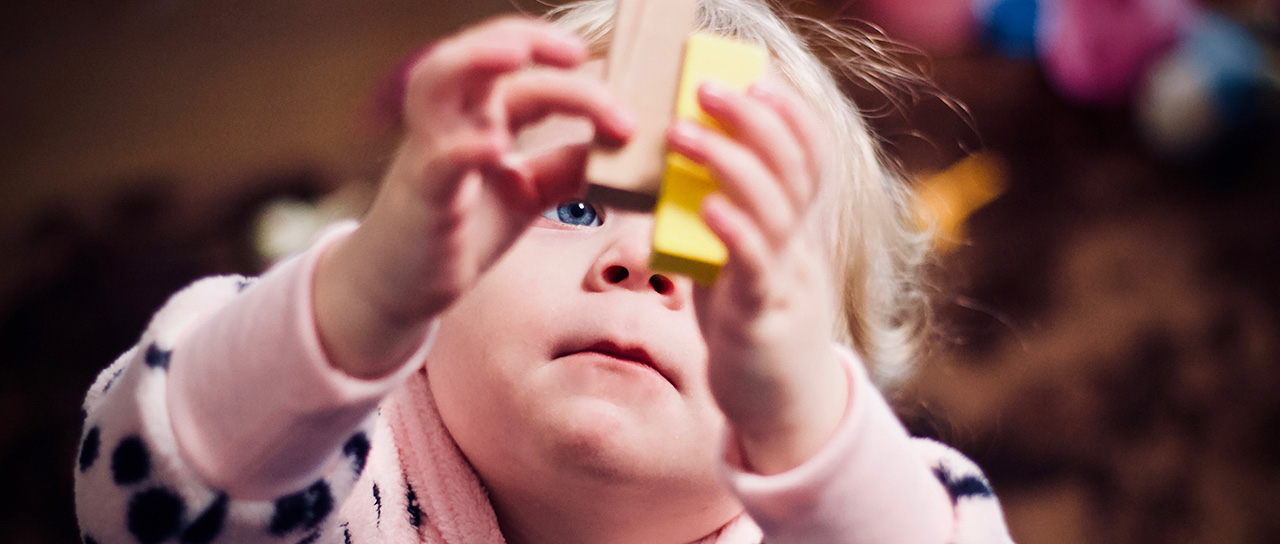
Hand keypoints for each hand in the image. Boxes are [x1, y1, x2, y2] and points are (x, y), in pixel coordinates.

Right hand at [316, 17, 633, 377]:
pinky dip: (464, 148)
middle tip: (577, 51)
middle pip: (475, 53)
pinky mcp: (423, 196)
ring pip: (435, 83)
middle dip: (523, 37)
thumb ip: (569, 166)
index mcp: (479, 114)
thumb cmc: (465, 227)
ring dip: (475, 59)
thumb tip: (624, 146)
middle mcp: (451, 121)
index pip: (523, 71)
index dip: (570, 72)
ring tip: (518, 54)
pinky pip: (437, 161)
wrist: (405, 284)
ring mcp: (430, 153)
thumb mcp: (530, 191)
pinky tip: (495, 146)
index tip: (619, 96)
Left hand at [668, 79, 849, 474]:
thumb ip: (723, 218)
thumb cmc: (751, 325)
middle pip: (791, 169)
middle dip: (752, 120)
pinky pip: (754, 268)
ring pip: (773, 210)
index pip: (809, 156)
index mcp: (795, 230)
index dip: (790, 112)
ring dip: (728, 163)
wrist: (780, 407)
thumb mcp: (740, 262)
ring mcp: (784, 282)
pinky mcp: (761, 319)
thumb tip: (679, 168)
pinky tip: (707, 205)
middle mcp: (798, 248)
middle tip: (707, 87)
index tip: (757, 77)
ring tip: (684, 132)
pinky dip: (733, 231)